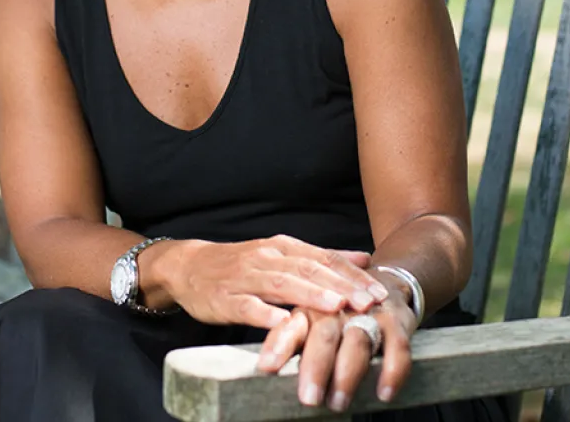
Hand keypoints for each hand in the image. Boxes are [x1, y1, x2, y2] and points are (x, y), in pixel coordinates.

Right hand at [159, 235, 389, 328]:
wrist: (189, 267)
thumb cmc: (243, 265)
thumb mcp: (283, 255)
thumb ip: (322, 258)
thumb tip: (365, 258)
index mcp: (284, 247)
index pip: (325, 258)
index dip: (353, 275)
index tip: (379, 292)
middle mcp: (268, 258)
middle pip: (309, 270)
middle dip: (341, 285)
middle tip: (368, 302)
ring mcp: (245, 277)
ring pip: (282, 284)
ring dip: (310, 295)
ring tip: (336, 305)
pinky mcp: (225, 299)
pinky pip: (247, 306)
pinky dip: (266, 314)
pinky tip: (283, 323)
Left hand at [255, 284, 416, 411]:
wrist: (384, 280)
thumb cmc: (338, 311)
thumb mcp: (311, 320)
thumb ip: (291, 338)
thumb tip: (264, 367)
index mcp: (311, 309)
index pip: (291, 326)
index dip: (279, 344)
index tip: (266, 367)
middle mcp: (338, 310)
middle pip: (324, 335)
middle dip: (315, 366)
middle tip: (308, 397)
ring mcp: (368, 315)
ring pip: (358, 342)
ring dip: (348, 374)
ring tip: (338, 402)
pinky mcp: (396, 321)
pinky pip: (397, 348)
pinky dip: (392, 371)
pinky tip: (384, 393)